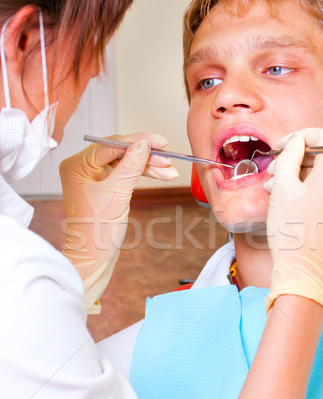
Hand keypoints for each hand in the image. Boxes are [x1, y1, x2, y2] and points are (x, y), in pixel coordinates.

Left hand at [60, 134, 178, 312]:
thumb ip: (131, 165)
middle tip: (168, 156)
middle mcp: (82, 167)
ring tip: (170, 170)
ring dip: (148, 165)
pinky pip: (125, 173)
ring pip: (125, 162)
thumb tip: (144, 144)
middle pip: (119, 152)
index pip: (110, 144)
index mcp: (77, 165)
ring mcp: (93, 176)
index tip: (160, 142)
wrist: (94, 256)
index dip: (137, 141)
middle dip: (145, 155)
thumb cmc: (97, 230)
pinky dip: (142, 174)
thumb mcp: (117, 193)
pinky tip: (162, 175)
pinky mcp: (103, 185)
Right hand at [264, 128, 322, 314]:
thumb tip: (296, 142)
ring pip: (322, 176)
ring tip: (274, 189)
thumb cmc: (291, 231)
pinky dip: (308, 190)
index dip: (300, 136)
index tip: (282, 145)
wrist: (303, 271)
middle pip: (322, 157)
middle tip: (273, 171)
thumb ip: (289, 156)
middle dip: (295, 159)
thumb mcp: (282, 186)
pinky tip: (288, 202)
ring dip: (298, 176)